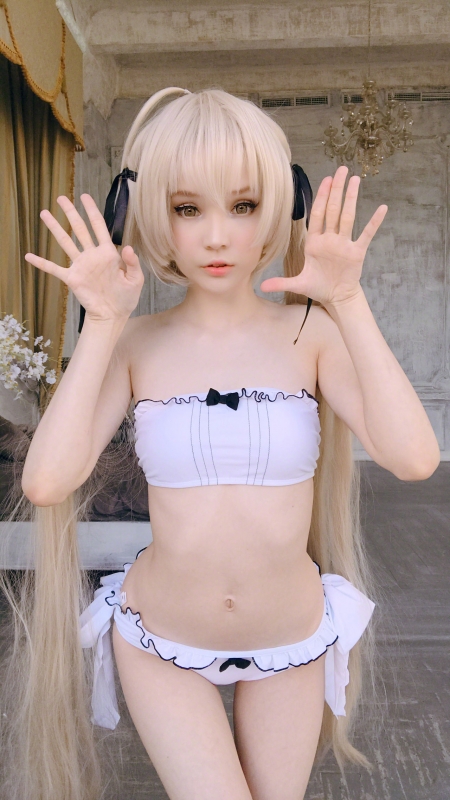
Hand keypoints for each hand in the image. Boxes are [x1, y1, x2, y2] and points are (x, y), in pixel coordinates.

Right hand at [24, 194, 144, 321]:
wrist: (113, 315)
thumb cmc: (126, 297)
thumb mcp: (135, 280)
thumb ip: (133, 263)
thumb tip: (128, 247)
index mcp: (108, 253)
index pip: (99, 227)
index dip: (92, 211)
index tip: (85, 197)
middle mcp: (92, 256)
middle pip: (79, 229)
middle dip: (70, 213)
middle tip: (61, 198)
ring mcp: (81, 266)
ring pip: (65, 243)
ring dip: (55, 228)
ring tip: (44, 213)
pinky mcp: (73, 278)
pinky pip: (54, 268)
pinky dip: (42, 263)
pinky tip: (29, 256)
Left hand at [260, 166, 387, 307]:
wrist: (337, 298)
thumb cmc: (319, 287)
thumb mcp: (299, 284)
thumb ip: (281, 282)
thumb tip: (261, 286)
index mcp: (315, 243)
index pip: (318, 215)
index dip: (321, 197)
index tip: (326, 180)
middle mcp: (330, 239)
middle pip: (333, 209)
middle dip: (336, 189)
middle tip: (341, 169)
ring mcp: (344, 244)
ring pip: (348, 216)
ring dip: (352, 198)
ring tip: (356, 179)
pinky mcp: (357, 252)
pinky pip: (367, 234)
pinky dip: (374, 222)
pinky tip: (382, 208)